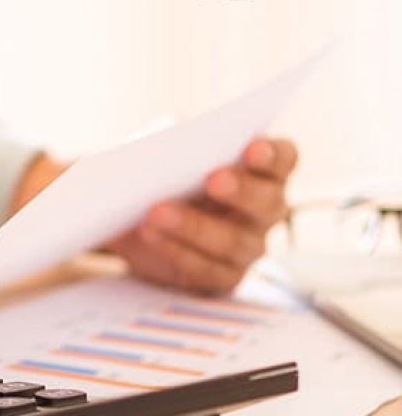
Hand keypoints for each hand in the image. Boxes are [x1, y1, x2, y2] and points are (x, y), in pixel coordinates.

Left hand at [108, 138, 297, 293]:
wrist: (134, 223)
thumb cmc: (164, 176)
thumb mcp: (164, 152)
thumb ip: (173, 141)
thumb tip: (167, 138)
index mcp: (263, 170)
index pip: (283, 159)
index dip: (272, 154)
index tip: (252, 147)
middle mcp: (265, 210)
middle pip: (266, 202)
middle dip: (241, 190)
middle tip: (213, 180)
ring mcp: (248, 247)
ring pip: (233, 241)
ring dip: (194, 226)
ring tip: (157, 212)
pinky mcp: (222, 277)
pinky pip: (205, 269)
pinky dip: (175, 250)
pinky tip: (150, 234)